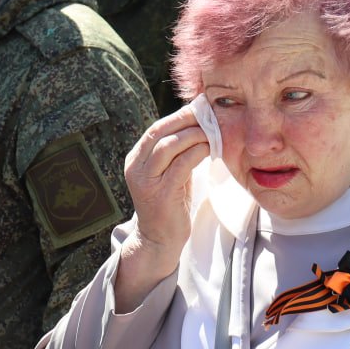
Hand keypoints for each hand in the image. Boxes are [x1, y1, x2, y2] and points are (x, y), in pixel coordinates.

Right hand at [115, 106, 209, 309]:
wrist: (159, 239)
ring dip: (194, 135)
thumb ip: (176, 152)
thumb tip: (198, 124)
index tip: (202, 108)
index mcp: (136, 159)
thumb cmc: (169, 204)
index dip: (179, 116)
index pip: (156, 128)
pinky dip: (197, 153)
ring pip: (169, 145)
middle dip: (186, 120)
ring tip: (213, 132)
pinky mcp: (160, 195)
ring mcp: (146, 181)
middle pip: (160, 132)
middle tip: (210, 114)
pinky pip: (181, 165)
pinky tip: (211, 150)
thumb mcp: (169, 173)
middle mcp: (135, 168)